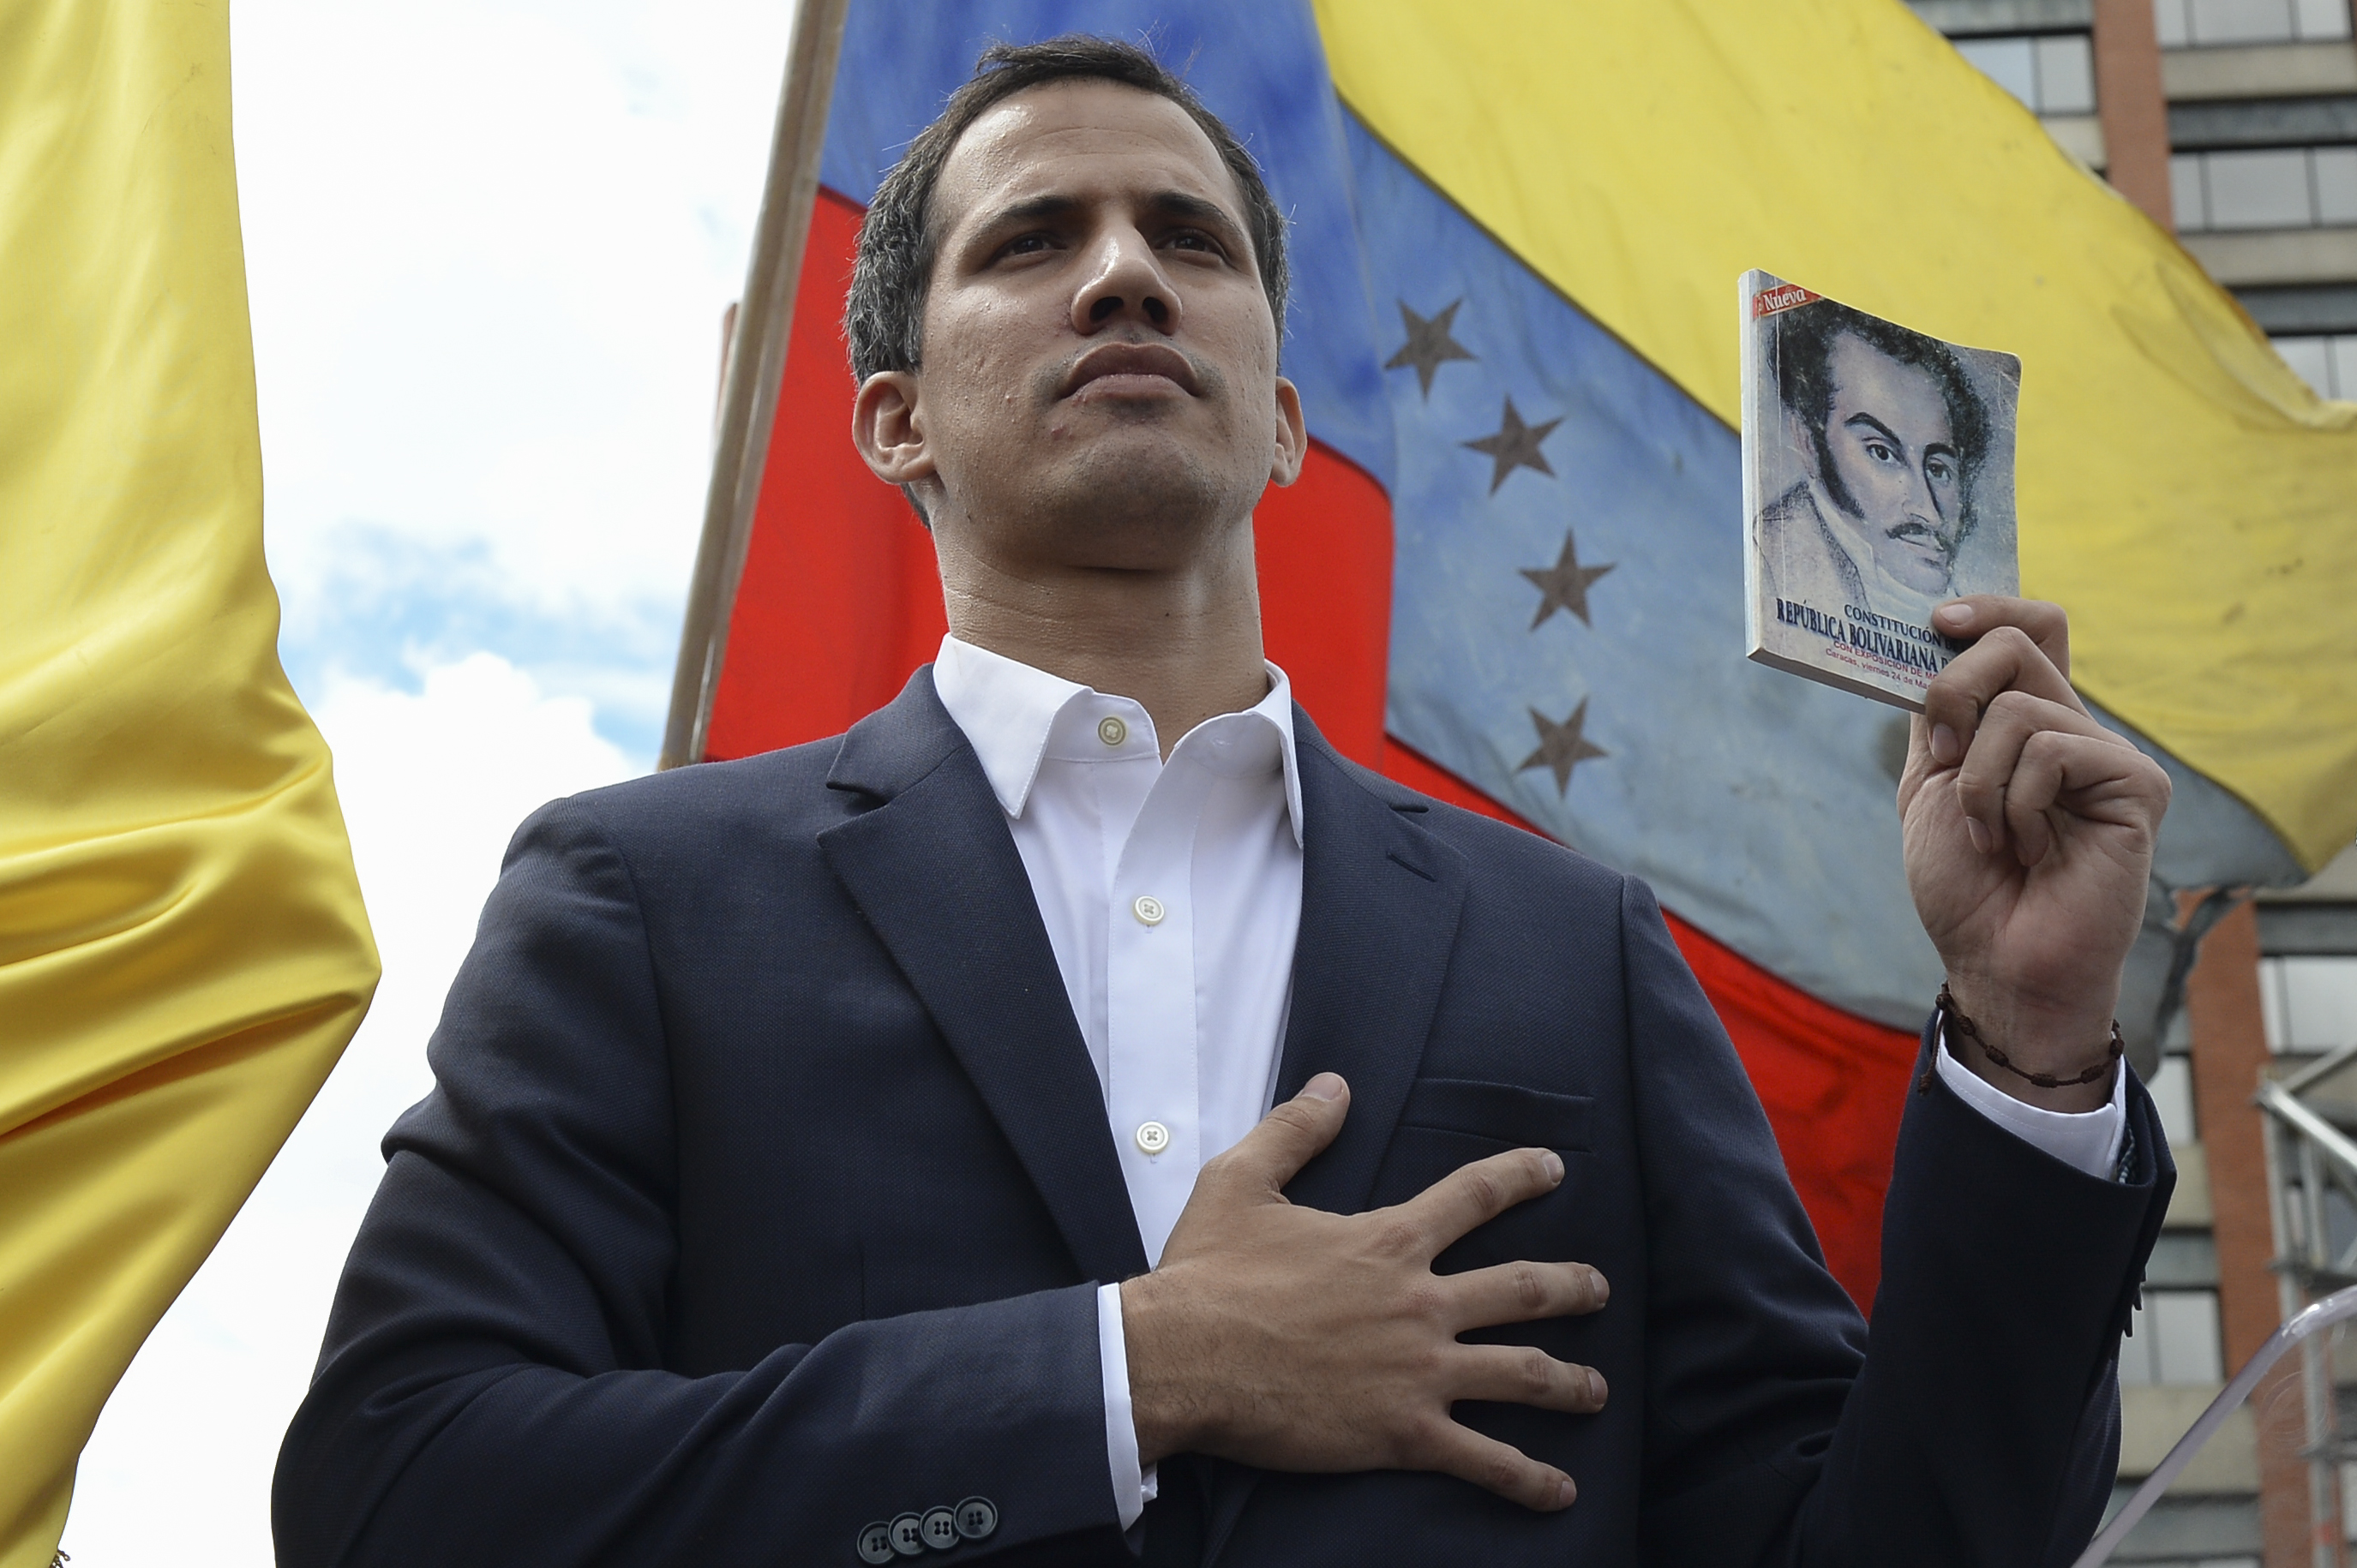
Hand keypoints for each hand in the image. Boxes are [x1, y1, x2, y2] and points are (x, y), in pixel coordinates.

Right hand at [1119, 1074, 1608, 1510]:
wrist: (1182, 1359)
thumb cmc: (1208, 1274)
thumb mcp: (1241, 1181)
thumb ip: (1295, 1130)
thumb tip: (1334, 1086)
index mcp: (1388, 1242)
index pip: (1474, 1196)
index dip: (1520, 1176)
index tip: (1553, 1168)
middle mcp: (1420, 1302)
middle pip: (1524, 1288)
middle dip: (1573, 1287)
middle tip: (1599, 1287)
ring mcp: (1420, 1370)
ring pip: (1522, 1372)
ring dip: (1570, 1382)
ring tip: (1597, 1389)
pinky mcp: (1403, 1432)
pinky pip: (1483, 1458)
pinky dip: (1528, 1477)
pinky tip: (1560, 1490)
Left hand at [1901, 597, 2171, 1110]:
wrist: (1996, 963)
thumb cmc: (1967, 887)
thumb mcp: (1930, 787)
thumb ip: (1936, 717)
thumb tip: (1934, 643)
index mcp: (2026, 724)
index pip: (2030, 629)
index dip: (1989, 609)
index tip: (1939, 621)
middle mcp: (2072, 729)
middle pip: (2016, 645)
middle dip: (1951, 692)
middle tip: (1945, 762)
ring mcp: (2107, 756)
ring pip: (2018, 706)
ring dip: (1978, 782)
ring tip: (1995, 839)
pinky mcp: (2137, 785)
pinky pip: (2051, 750)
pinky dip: (2016, 804)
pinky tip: (2034, 850)